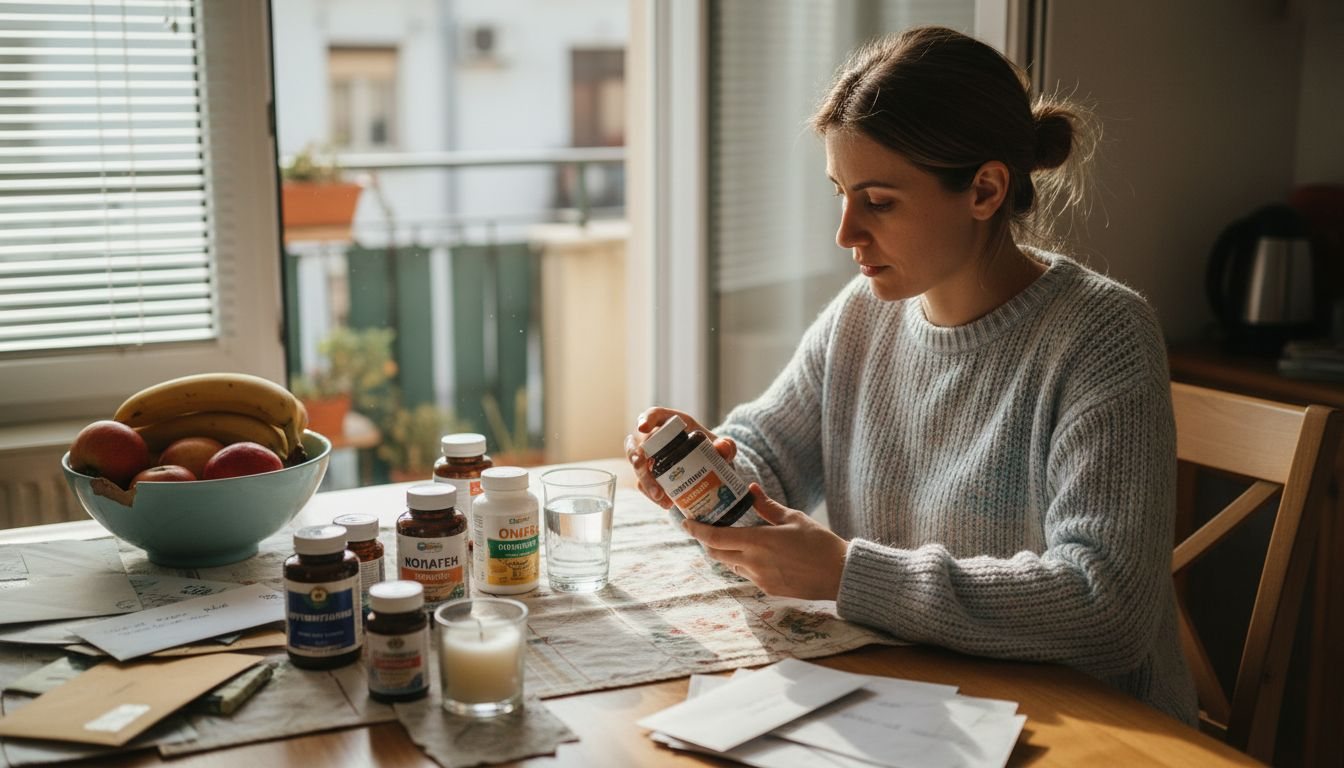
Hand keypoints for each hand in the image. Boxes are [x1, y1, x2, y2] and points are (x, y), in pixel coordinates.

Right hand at [624, 407, 736, 509]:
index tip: (643, 427)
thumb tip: (723, 448)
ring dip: (646, 483)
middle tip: (651, 476)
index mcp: (671, 423)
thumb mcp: (723, 447)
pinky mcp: (650, 475)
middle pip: (639, 446)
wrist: (712, 469)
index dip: (645, 418)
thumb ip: (727, 446)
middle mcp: (656, 439)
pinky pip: (643, 484)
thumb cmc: (713, 451)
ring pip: (638, 468)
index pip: (654, 414)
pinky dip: (651, 494)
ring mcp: (650, 457)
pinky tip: (667, 503)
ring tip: (662, 498)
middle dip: (640, 463)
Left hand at [681, 483, 848, 600]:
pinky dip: (744, 563)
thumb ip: (767, 506)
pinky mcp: (768, 590)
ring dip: (726, 553)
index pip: (715, 538)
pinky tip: (756, 554)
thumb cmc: (819, 543)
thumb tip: (750, 490)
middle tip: (706, 528)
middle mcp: (753, 563)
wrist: (839, 575)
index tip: (686, 523)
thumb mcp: (793, 518)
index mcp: (757, 542)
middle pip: (716, 553)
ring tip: (732, 539)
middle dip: (707, 541)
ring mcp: (759, 579)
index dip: (696, 531)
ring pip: (731, 565)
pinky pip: (747, 575)